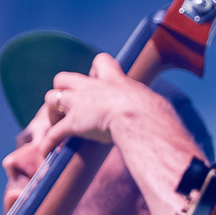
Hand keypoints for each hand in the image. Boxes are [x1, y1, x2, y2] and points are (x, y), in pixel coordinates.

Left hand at [39, 53, 185, 153]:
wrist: (137, 117)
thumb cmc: (152, 112)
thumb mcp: (152, 103)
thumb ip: (151, 109)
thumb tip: (168, 123)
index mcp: (113, 79)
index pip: (100, 62)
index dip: (97, 70)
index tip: (101, 80)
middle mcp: (90, 88)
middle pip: (63, 77)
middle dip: (63, 89)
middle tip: (72, 105)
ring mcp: (78, 104)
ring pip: (51, 98)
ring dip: (53, 112)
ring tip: (58, 125)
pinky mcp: (72, 124)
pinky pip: (53, 133)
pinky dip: (48, 142)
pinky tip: (47, 152)